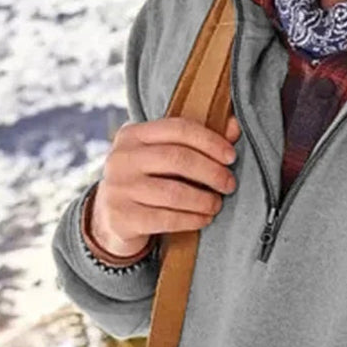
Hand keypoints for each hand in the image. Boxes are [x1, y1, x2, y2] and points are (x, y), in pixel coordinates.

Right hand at [88, 114, 241, 257]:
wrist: (111, 219)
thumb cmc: (147, 182)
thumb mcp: (163, 158)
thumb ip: (196, 143)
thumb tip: (235, 127)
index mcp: (132, 134)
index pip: (178, 128)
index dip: (210, 141)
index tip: (231, 157)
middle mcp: (121, 158)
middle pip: (178, 159)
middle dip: (211, 172)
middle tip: (229, 184)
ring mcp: (119, 188)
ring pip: (174, 192)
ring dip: (204, 199)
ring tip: (217, 204)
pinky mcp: (123, 217)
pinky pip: (167, 219)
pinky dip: (192, 219)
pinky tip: (204, 219)